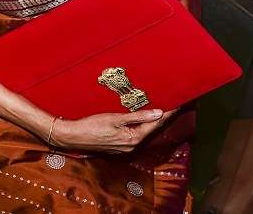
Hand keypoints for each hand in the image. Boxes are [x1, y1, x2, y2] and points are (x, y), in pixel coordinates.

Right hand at [49, 109, 176, 153]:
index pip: (156, 124)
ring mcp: (125, 148)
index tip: (179, 103)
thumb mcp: (115, 118)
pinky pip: (136, 134)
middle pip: (152, 129)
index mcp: (133, 139)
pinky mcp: (119, 146)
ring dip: (153, 121)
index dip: (168, 113)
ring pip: (144, 132)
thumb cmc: (92, 126)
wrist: (73, 137)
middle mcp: (132, 146)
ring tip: (164, 109)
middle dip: (163, 117)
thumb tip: (158, 113)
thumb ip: (138, 117)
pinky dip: (143, 125)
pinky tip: (145, 118)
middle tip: (175, 104)